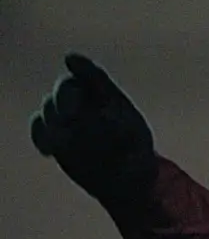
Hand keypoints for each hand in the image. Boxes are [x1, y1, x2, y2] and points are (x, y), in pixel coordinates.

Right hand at [30, 53, 157, 202]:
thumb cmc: (137, 155)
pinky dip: (41, 136)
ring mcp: (67, 116)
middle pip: (67, 88)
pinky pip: (39, 129)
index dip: (82, 68)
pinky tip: (49, 151)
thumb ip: (124, 132)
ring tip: (64, 138)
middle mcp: (85, 102)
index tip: (71, 60)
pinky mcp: (53, 134)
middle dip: (64, 95)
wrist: (124, 178)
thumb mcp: (138, 144)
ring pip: (50, 107)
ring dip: (54, 118)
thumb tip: (110, 122)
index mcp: (110, 97)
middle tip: (70, 111)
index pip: (94, 76)